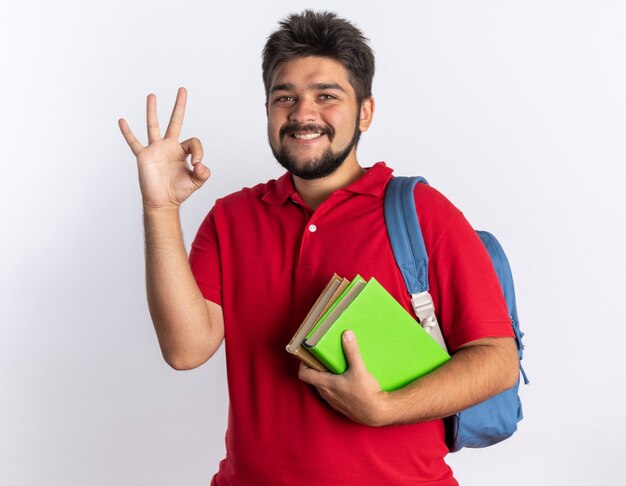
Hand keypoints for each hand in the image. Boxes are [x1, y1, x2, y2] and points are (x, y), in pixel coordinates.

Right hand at [118, 87, 209, 209]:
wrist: (163, 202)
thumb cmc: (179, 191)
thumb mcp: (196, 182)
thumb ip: (203, 173)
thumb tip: (200, 164)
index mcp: (182, 151)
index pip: (193, 142)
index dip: (198, 151)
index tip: (197, 164)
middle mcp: (169, 147)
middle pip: (175, 122)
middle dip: (179, 106)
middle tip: (182, 90)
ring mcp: (155, 150)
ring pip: (153, 126)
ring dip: (152, 111)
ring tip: (152, 95)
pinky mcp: (144, 156)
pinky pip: (134, 142)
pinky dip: (127, 133)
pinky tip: (122, 121)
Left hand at [298, 330, 389, 425]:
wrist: (378, 413)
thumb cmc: (366, 394)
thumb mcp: (359, 370)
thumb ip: (352, 351)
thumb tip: (347, 334)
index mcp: (326, 384)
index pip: (304, 374)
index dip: (304, 363)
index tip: (309, 355)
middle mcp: (326, 394)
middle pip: (313, 378)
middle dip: (317, 366)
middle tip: (325, 356)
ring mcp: (332, 401)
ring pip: (323, 385)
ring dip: (326, 376)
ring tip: (335, 365)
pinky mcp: (340, 405)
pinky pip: (331, 392)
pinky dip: (334, 384)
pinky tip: (346, 378)